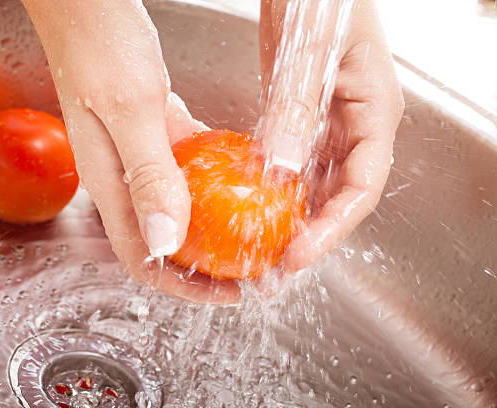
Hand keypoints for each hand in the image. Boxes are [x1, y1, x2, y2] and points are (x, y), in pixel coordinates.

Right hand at [22, 0, 240, 303]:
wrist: (87, 4)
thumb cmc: (97, 43)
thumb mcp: (129, 106)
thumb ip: (147, 172)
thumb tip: (164, 240)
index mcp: (110, 184)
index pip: (143, 258)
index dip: (185, 286)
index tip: (230, 290)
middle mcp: (123, 179)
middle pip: (165, 241)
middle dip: (207, 264)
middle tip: (254, 265)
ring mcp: (140, 156)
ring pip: (180, 208)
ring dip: (216, 225)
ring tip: (256, 229)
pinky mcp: (155, 132)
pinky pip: (188, 169)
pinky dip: (216, 179)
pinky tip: (244, 174)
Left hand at [260, 0, 403, 271]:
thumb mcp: (312, 52)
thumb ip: (298, 107)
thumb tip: (281, 166)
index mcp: (374, 113)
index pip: (361, 187)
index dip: (332, 228)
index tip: (299, 254)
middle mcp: (356, 126)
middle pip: (338, 197)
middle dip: (309, 237)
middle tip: (274, 271)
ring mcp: (329, 123)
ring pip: (315, 186)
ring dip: (290, 221)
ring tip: (260, 252)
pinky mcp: (301, 117)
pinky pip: (292, 164)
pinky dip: (274, 189)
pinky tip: (251, 207)